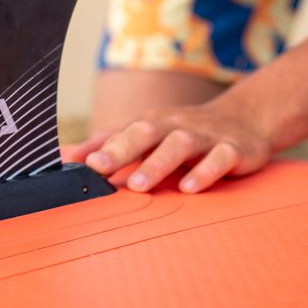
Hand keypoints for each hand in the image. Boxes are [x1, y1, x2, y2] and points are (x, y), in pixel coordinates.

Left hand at [77, 101, 271, 192]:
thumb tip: (64, 155)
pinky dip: (205, 171)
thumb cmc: (182, 131)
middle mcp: (173, 126)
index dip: (99, 149)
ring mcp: (203, 136)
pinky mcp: (233, 149)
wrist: (243, 119)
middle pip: (145, 132)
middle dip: (121, 150)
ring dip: (158, 163)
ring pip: (180, 144)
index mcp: (150, 124)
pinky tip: (190, 188)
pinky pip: (220, 158)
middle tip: (100, 169)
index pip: (121, 134)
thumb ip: (106, 144)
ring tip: (140, 185)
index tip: (77, 166)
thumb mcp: (144, 133)